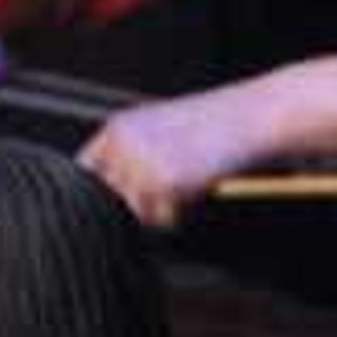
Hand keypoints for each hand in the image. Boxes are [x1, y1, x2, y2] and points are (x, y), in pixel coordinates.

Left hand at [78, 85, 274, 228]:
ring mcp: (141, 163)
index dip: (96, 197)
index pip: (83, 174)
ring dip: (159, 211)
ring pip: (135, 215)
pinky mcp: (165, 182)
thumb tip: (103, 206)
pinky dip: (181, 214)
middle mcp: (122, 144)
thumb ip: (127, 159)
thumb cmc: (212, 126)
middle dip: (133, 207)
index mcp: (117, 128)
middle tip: (167, 193)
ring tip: (187, 184)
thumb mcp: (158, 132)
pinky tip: (198, 187)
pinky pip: (163, 220)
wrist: (252, 115)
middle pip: (108, 203)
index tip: (110, 209)